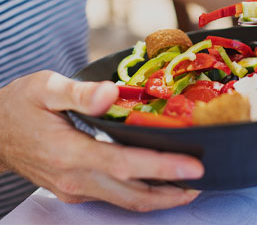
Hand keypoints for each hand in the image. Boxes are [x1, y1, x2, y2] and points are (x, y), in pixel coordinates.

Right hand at [0, 71, 202, 210]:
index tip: (194, 167)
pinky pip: (114, 197)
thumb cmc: (19, 105)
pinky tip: (156, 181)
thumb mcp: (44, 88)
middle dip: (171, 192)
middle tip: (203, 181)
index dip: (163, 167)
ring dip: (159, 198)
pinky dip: (140, 193)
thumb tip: (109, 94)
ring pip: (125, 202)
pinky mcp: (74, 189)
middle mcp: (75, 178)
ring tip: (188, 187)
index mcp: (69, 152)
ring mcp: (74, 188)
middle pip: (132, 194)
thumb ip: (78, 92)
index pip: (126, 165)